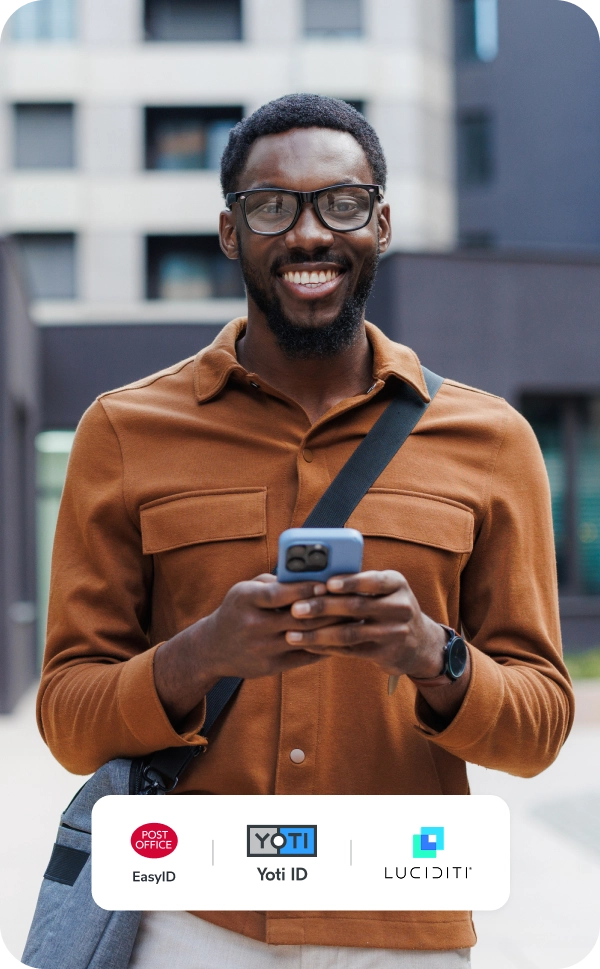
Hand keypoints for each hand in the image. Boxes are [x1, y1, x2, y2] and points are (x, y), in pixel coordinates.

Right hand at [154, 574, 340, 723]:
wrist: (213, 648)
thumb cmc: (237, 610)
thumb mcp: (245, 590)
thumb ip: (274, 582)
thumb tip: (309, 575)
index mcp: (245, 600)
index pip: (278, 594)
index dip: (304, 589)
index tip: (327, 583)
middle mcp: (252, 626)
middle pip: (298, 617)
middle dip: (327, 609)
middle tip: (351, 600)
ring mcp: (262, 649)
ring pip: (305, 637)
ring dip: (332, 628)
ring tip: (352, 619)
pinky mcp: (271, 667)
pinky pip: (304, 656)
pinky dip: (324, 646)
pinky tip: (341, 638)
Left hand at [285, 570, 470, 723]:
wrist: (420, 642)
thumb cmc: (389, 607)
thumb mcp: (384, 590)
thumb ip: (357, 584)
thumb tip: (312, 578)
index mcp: (397, 583)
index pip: (374, 580)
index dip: (350, 582)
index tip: (326, 583)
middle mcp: (400, 607)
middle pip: (356, 606)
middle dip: (322, 607)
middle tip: (295, 609)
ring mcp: (395, 633)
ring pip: (350, 633)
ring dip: (317, 634)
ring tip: (292, 634)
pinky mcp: (386, 654)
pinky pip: (350, 651)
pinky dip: (326, 648)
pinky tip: (307, 646)